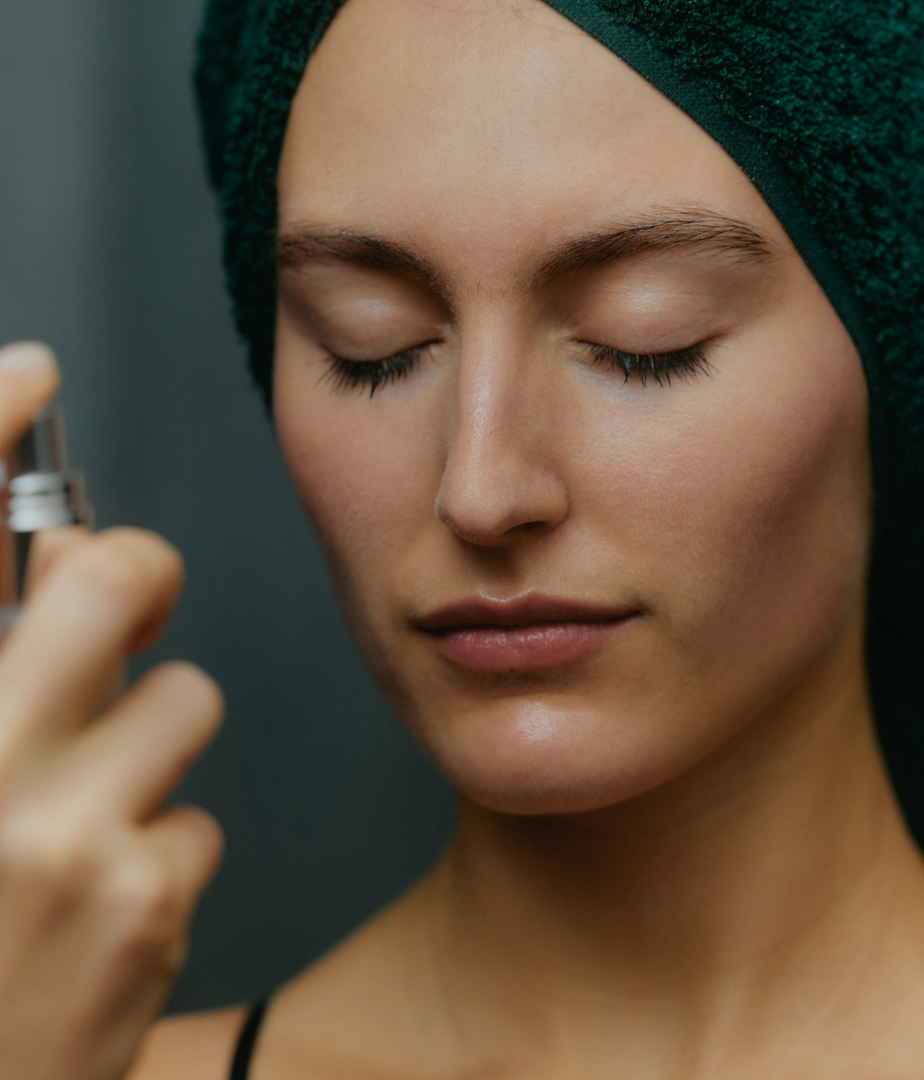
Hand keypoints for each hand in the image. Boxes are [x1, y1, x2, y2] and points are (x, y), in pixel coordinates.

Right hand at [0, 343, 223, 1079]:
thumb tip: (56, 556)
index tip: (28, 372)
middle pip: (111, 578)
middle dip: (136, 581)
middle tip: (129, 606)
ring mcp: (55, 831)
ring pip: (182, 701)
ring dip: (149, 746)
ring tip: (87, 820)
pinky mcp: (138, 903)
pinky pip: (200, 820)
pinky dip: (163, 853)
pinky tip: (103, 909)